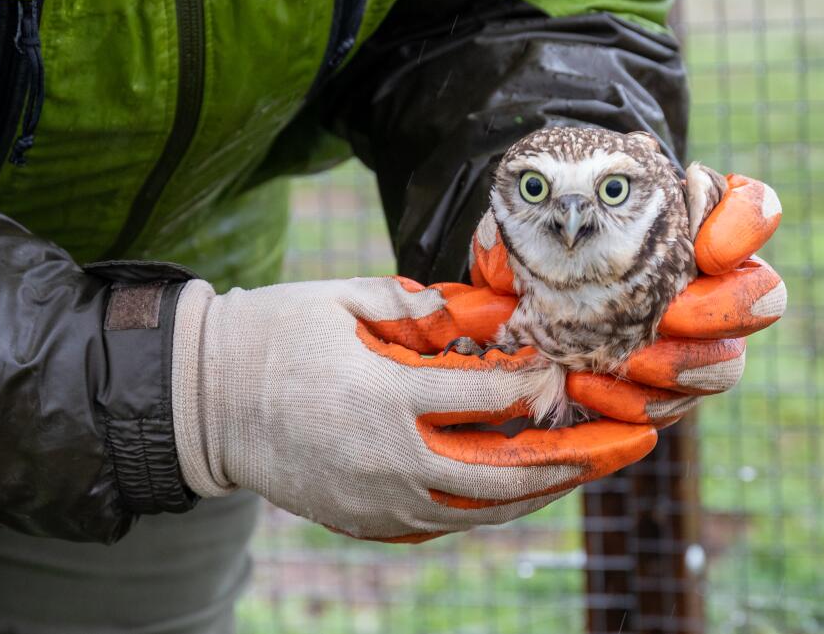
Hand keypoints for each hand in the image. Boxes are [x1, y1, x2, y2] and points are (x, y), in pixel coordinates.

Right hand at [171, 275, 656, 541]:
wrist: (204, 402)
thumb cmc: (270, 337)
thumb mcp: (341, 300)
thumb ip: (415, 304)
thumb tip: (479, 314)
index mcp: (384, 397)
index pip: (488, 397)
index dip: (536, 380)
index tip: (565, 367)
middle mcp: (388, 459)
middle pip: (503, 472)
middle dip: (569, 458)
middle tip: (619, 445)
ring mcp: (375, 500)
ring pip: (478, 511)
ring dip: (535, 492)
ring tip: (579, 472)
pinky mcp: (361, 520)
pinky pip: (440, 523)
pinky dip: (483, 507)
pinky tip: (511, 489)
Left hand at [469, 173, 785, 425]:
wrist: (519, 289)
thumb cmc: (529, 237)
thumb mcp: (514, 223)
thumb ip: (513, 233)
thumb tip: (500, 267)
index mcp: (686, 217)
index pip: (750, 208)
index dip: (745, 226)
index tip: (707, 250)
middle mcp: (708, 278)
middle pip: (763, 293)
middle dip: (722, 311)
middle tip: (670, 315)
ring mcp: (695, 337)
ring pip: (727, 362)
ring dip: (679, 365)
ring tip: (624, 360)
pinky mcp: (666, 386)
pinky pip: (672, 404)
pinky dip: (634, 401)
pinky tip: (587, 385)